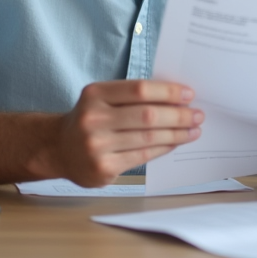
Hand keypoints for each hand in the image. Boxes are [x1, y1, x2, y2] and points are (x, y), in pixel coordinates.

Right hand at [46, 80, 202, 186]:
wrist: (59, 148)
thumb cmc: (90, 119)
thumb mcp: (102, 99)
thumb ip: (132, 96)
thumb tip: (176, 98)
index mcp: (95, 94)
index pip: (139, 89)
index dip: (168, 92)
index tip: (188, 94)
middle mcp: (93, 119)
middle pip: (147, 115)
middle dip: (178, 115)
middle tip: (198, 114)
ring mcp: (97, 145)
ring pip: (148, 138)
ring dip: (177, 134)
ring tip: (193, 130)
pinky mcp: (103, 168)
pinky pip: (143, 156)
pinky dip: (163, 147)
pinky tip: (175, 142)